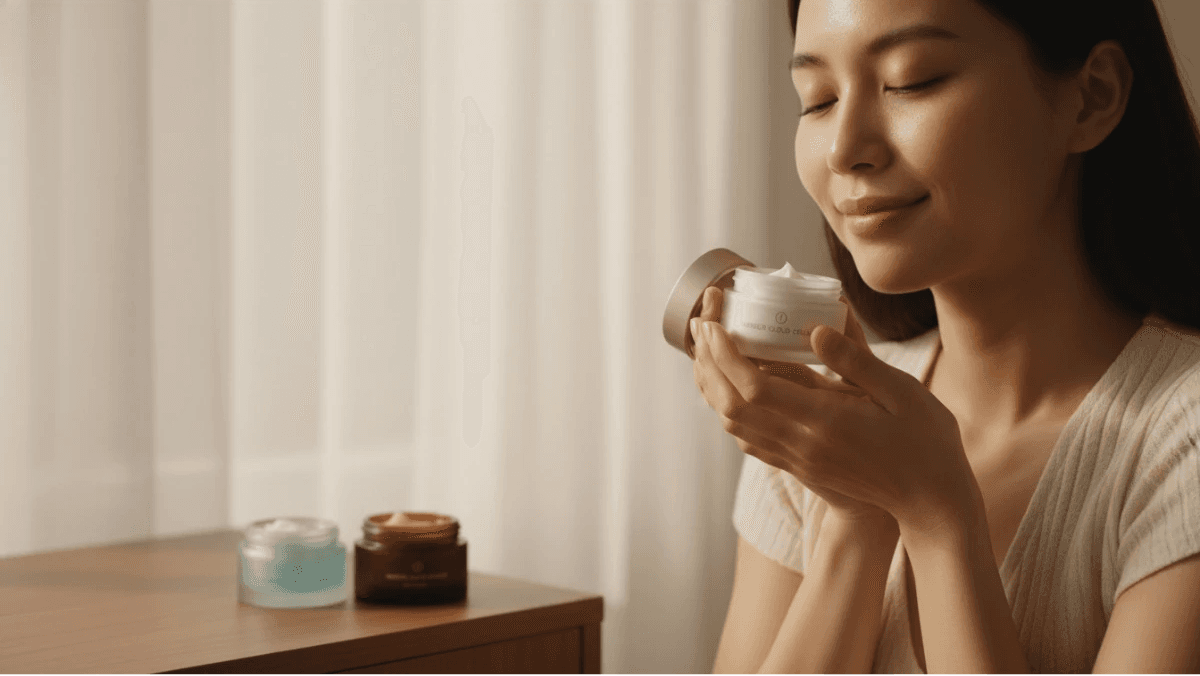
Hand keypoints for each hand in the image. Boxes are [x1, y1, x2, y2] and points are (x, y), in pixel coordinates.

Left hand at [690, 286, 976, 536]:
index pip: (753, 387)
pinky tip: (733, 385)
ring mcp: (797, 458)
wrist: (929, 502)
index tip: (713, 322)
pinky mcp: (798, 466)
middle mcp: (801, 443)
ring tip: (709, 346)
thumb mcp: (902, 391)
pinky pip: (748, 438)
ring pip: (733, 423)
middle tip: (703, 322)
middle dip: (708, 361)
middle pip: (731, 403)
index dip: (725, 354)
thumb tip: (816, 329)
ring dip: (713, 384)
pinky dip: (730, 408)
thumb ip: (856, 360)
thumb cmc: (925, 441)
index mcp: (825, 421)